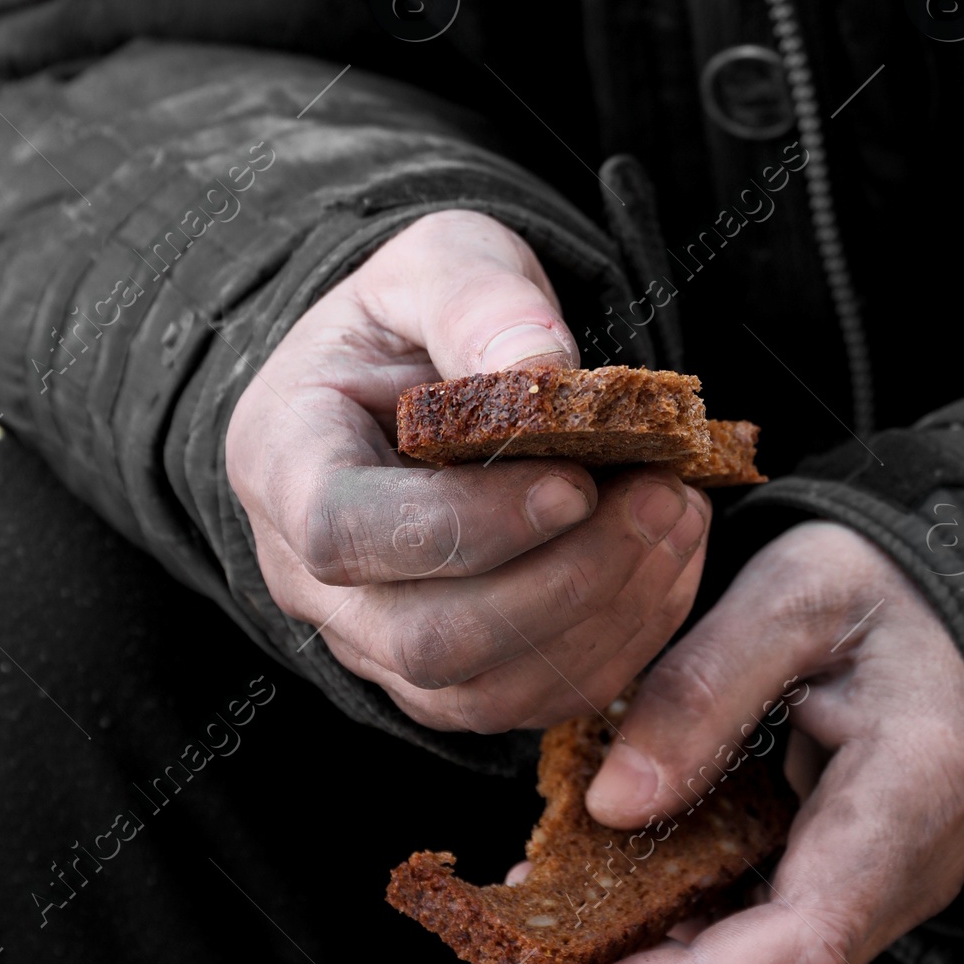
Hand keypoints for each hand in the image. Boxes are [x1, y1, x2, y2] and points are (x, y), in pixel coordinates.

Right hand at [224, 210, 709, 735]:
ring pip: (486, 693)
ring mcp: (376, 643)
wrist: (416, 369)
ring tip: (678, 517)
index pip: (348, 536)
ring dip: (605, 617)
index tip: (576, 481)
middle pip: (426, 640)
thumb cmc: (418, 314)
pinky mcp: (449, 677)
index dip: (470, 525)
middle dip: (563, 582)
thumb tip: (543, 371)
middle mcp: (312, 580)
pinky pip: (535, 702)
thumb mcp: (440, 262)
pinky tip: (668, 560)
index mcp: (284, 462)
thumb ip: (479, 302)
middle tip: (660, 498)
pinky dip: (621, 643)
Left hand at [561, 522, 963, 963]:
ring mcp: (888, 893)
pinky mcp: (855, 892)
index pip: (807, 940)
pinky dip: (689, 930)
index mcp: (914, 794)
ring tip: (567, 896)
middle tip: (541, 935)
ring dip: (662, 963)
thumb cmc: (879, 582)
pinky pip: (766, 945)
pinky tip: (624, 873)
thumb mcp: (791, 592)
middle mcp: (913, 872)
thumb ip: (702, 689)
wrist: (949, 598)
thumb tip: (614, 805)